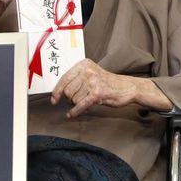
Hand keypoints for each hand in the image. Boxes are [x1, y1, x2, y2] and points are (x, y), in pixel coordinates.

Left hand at [51, 59, 170, 117]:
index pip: (64, 78)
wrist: (126, 87)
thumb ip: (76, 79)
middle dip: (70, 99)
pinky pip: (81, 105)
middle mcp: (88, 71)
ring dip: (78, 104)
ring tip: (87, 101)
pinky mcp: (98, 93)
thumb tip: (58, 91)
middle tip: (79, 99)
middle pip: (68, 91)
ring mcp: (93, 82)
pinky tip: (71, 115)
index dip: (57, 91)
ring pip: (74, 99)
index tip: (54, 99)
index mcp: (84, 64)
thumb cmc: (106, 83)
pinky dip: (75, 112)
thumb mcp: (91, 74)